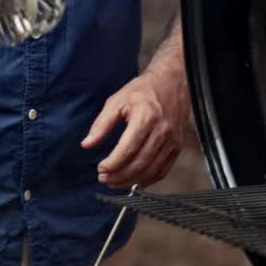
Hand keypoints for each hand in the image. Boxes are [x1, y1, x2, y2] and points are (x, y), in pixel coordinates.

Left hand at [81, 74, 198, 188]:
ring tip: (115, 183)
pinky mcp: (178, 146)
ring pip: (152, 170)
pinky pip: (164, 169)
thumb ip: (101, 124)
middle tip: (104, 179)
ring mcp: (173, 141)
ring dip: (132, 181)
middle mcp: (162, 132)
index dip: (113, 163)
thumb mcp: (116, 101)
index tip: (100, 169)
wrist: (172, 82)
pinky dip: (149, 179)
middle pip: (140, 163)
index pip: (128, 149)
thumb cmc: (142, 90)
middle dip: (120, 175)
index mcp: (146, 118)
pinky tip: (134, 181)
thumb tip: (87, 144)